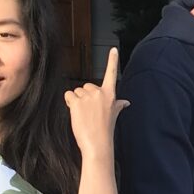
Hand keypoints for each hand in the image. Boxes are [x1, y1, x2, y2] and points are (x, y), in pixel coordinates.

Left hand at [65, 47, 127, 164]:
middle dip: (84, 97)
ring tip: (83, 115)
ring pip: (76, 92)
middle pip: (86, 86)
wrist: (97, 144)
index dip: (113, 61)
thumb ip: (117, 105)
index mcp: (110, 94)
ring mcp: (88, 96)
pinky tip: (76, 113)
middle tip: (89, 112)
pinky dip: (69, 103)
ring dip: (76, 101)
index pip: (111, 74)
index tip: (113, 49)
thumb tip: (125, 102)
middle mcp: (99, 92)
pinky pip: (68, 95)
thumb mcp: (113, 115)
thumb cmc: (105, 131)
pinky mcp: (76, 101)